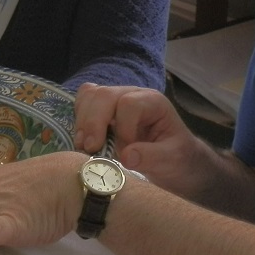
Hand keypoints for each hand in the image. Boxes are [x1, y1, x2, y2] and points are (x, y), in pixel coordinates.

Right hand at [73, 83, 206, 196]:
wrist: (174, 159)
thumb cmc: (176, 157)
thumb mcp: (172, 159)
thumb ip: (152, 156)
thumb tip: (125, 155)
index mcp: (153, 102)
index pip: (129, 104)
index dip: (123, 129)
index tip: (126, 153)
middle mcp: (133, 94)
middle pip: (105, 95)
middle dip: (94, 122)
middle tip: (91, 149)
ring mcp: (116, 99)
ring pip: (90, 95)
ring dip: (83, 122)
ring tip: (84, 147)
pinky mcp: (103, 109)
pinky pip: (83, 101)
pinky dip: (78, 118)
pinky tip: (83, 139)